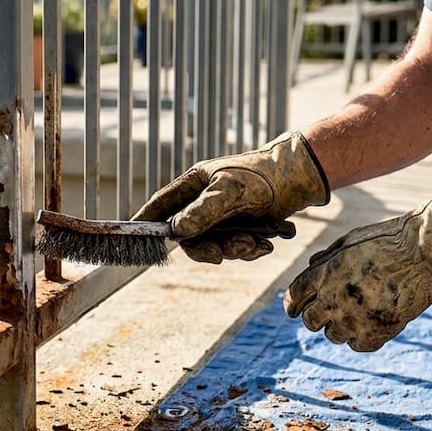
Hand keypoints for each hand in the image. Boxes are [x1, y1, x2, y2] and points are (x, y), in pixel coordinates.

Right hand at [131, 131, 328, 262]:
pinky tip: (265, 244)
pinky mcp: (239, 229)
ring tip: (256, 243)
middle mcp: (203, 203)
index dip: (146, 223)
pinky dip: (249, 250)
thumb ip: (203, 211)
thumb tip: (176, 232)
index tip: (134, 240)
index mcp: (193, 185)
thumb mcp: (230, 190)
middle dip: (206, 249)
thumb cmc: (261, 175)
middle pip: (188, 237)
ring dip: (234, 250)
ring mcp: (221, 218)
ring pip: (214, 247)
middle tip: (219, 256)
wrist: (297, 179)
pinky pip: (234, 250)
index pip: (161, 206)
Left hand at [283, 196, 431, 351]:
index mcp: (324, 274)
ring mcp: (356, 319)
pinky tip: (368, 322)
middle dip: (315, 315)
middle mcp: (334, 300)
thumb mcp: (348, 241)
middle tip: (327, 309)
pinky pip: (357, 344)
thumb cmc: (388, 242)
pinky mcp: (378, 333)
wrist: (426, 254)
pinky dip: (360, 336)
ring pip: (333, 335)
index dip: (292, 304)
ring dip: (338, 326)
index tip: (295, 308)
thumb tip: (309, 271)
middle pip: (310, 321)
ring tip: (354, 312)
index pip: (293, 297)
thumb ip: (324, 259)